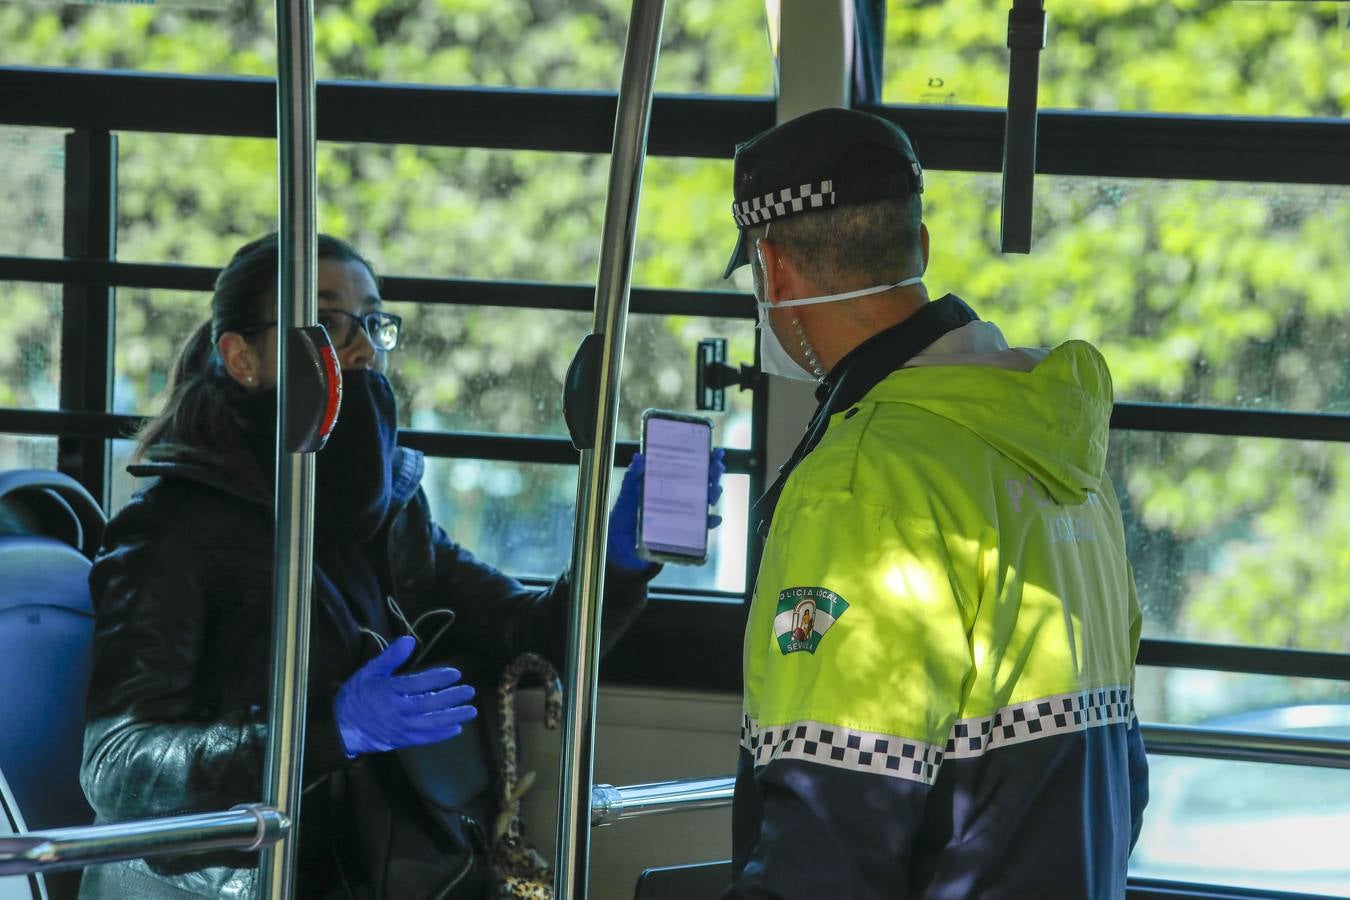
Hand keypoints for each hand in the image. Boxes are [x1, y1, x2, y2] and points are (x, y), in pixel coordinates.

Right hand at [333, 635, 476, 756]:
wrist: (341, 727)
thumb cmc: (356, 695)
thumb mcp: (369, 672)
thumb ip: (391, 657)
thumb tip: (409, 640)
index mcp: (387, 691)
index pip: (417, 684)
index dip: (437, 678)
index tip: (455, 673)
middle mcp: (395, 711)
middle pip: (427, 705)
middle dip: (451, 698)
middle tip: (469, 691)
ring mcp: (398, 727)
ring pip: (429, 724)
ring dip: (452, 717)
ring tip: (471, 711)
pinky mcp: (400, 740)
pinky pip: (423, 738)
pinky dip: (440, 735)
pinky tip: (456, 728)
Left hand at [607, 448, 727, 572]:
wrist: (622, 538)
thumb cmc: (627, 510)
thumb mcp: (629, 490)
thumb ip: (633, 475)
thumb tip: (638, 458)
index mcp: (671, 479)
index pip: (692, 464)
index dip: (707, 457)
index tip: (715, 452)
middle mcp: (682, 493)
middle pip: (705, 479)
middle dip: (715, 472)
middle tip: (716, 468)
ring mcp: (686, 510)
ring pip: (708, 499)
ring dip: (715, 493)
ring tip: (713, 491)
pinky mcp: (686, 528)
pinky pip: (703, 525)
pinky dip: (711, 521)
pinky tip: (713, 518)